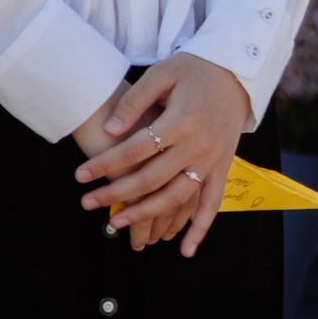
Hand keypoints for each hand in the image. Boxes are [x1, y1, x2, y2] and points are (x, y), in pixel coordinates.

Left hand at [73, 52, 247, 254]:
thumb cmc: (195, 69)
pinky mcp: (224, 166)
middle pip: (151, 178)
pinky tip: (183, 250)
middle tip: (87, 203)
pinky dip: (200, 228)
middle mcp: (198, 144)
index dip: (104, 164)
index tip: (80, 175)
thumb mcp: (163, 73)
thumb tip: (110, 129)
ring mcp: (213, 159)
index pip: (134, 150)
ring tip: (117, 223)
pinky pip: (213, 203)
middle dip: (116, 194)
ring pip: (177, 197)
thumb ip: (135, 100)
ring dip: (147, 215)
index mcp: (180, 121)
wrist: (237, 70)